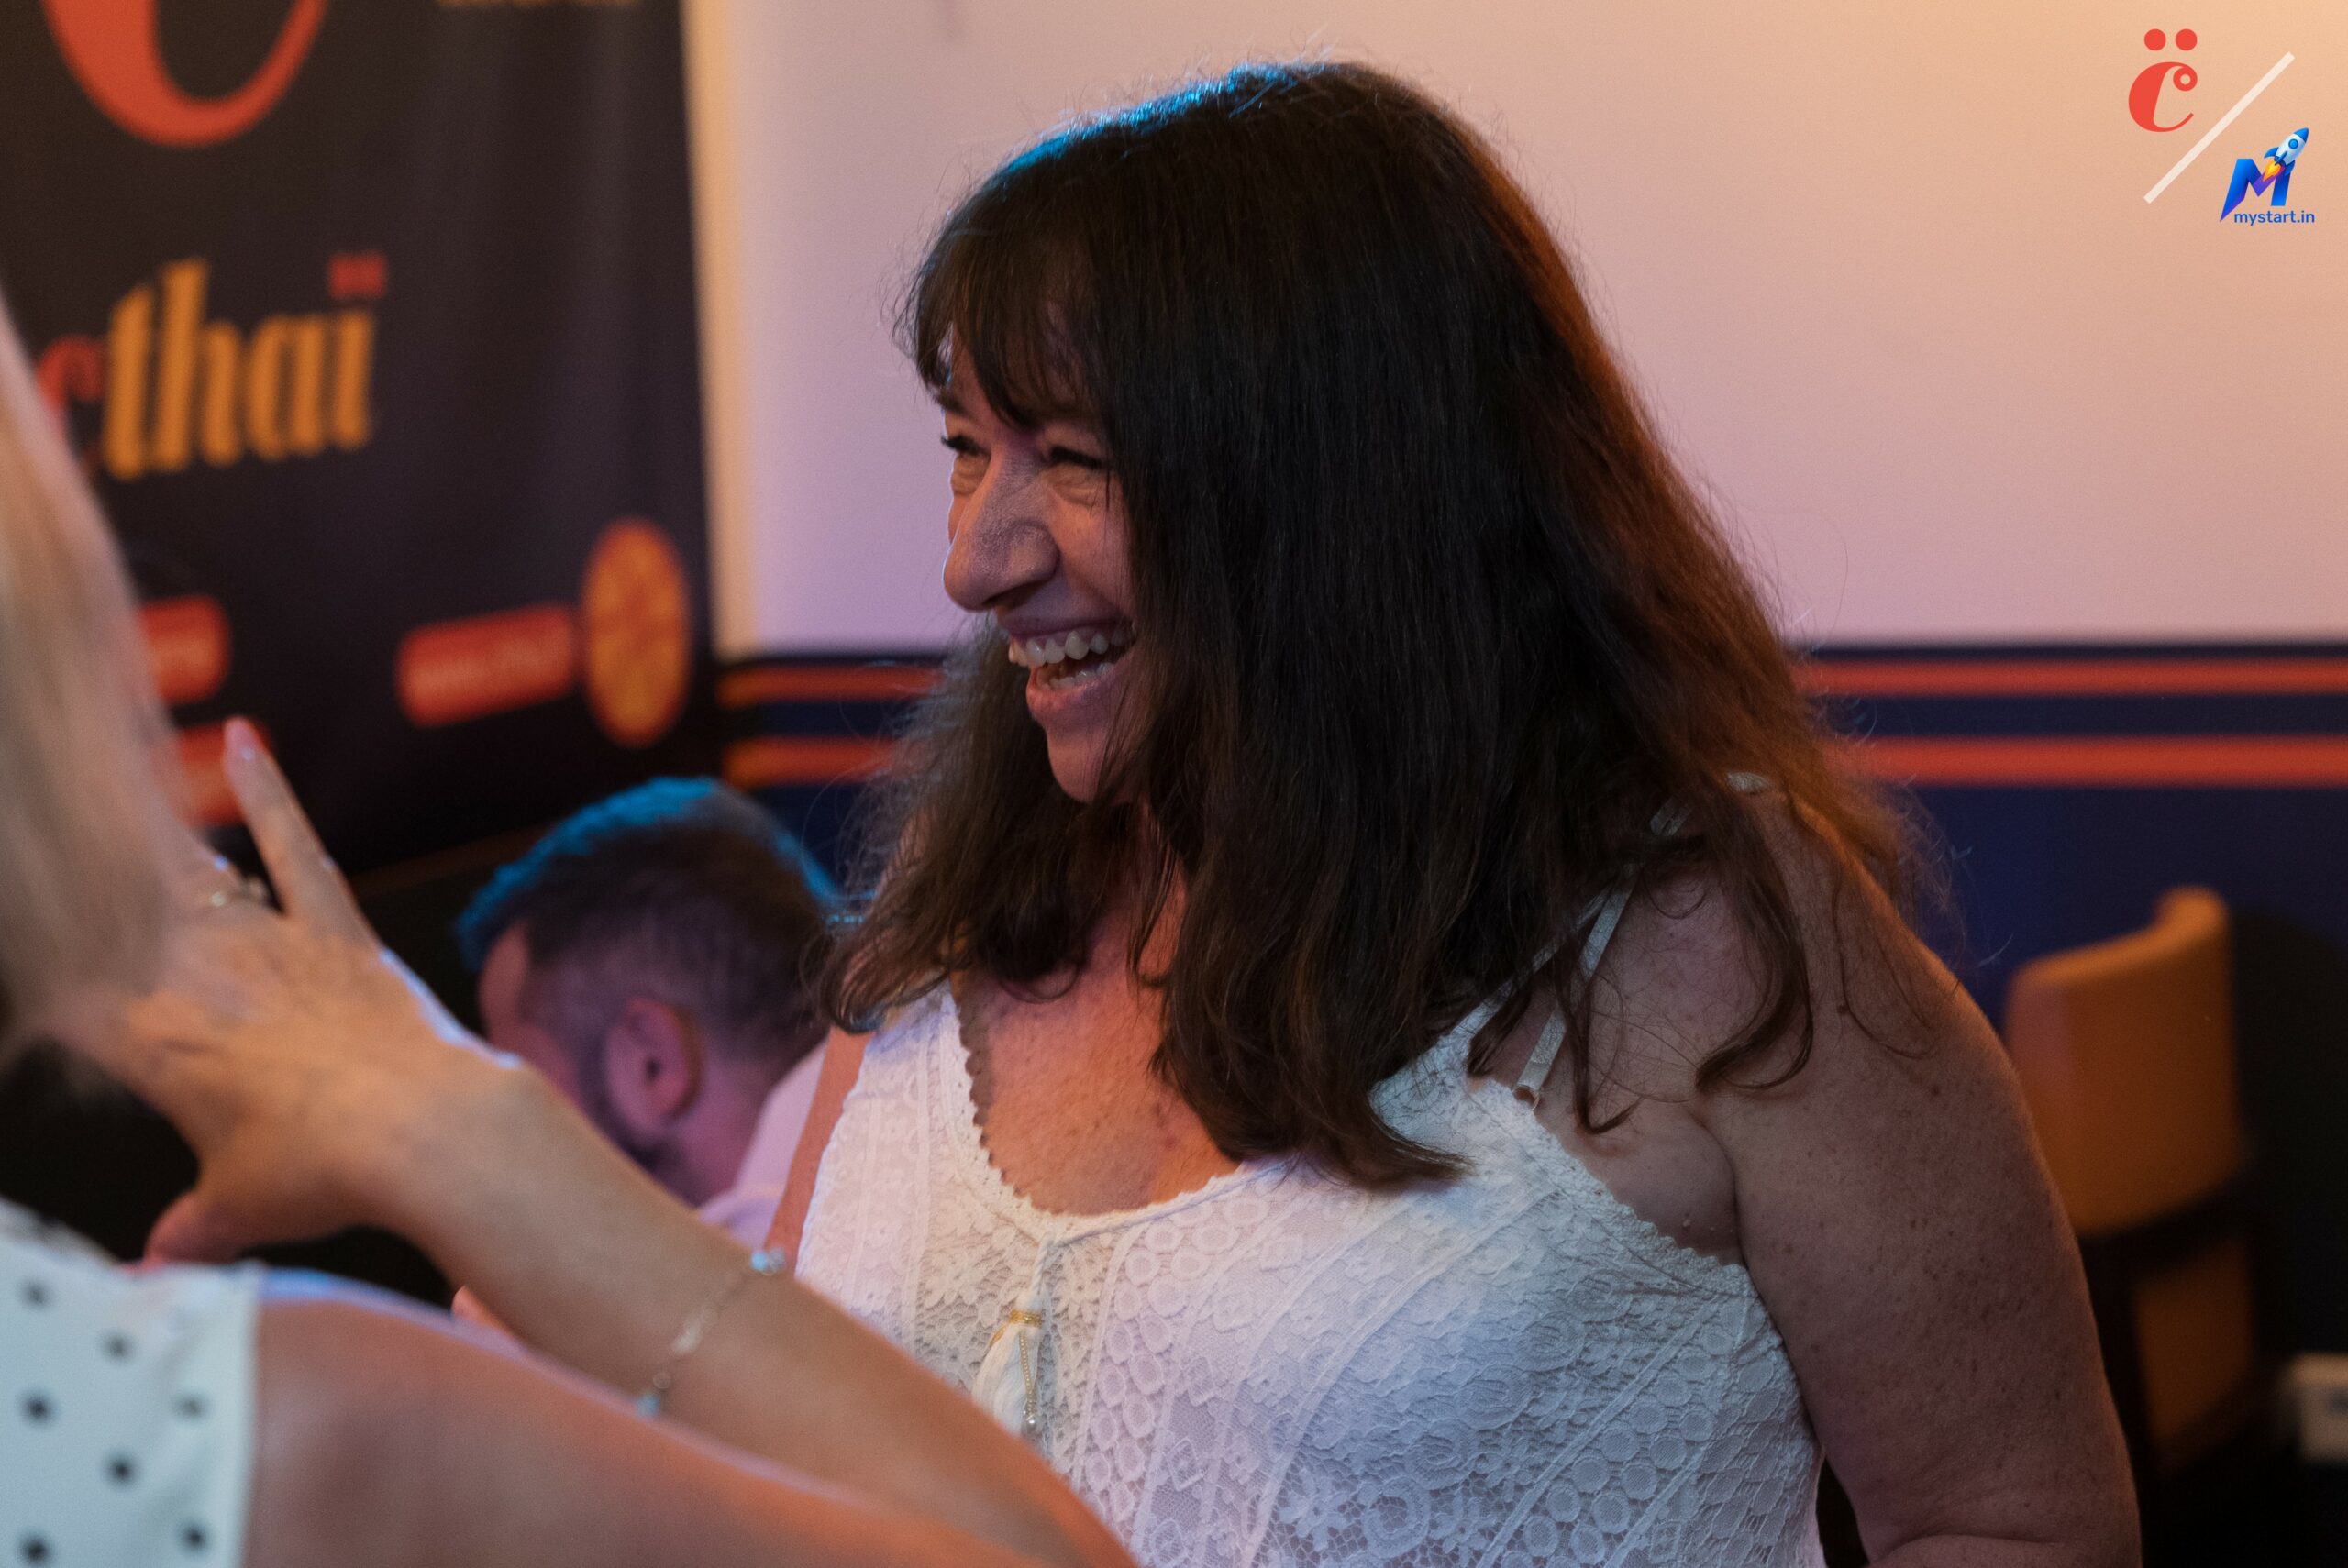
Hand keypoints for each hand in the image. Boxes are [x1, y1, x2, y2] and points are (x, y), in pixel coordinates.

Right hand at [77, 719, 512, 1262]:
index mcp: (156, 1047)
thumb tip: (149, 1275)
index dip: (39, 994)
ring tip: (105, 798)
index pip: (64, 1002)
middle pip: (117, 919)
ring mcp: (274, 946)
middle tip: (45, 848)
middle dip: (78, 895)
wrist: (425, 1134)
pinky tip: (242, 740)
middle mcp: (203, 981)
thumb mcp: (240, 1210)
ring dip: (149, 848)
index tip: (33, 988)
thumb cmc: (328, 1174)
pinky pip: (299, 849)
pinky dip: (271, 794)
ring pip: (194, 881)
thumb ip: (189, 1230)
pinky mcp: (340, 930)